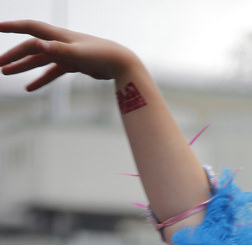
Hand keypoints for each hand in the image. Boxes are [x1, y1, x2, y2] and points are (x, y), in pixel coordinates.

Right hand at [0, 21, 135, 89]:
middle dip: (13, 55)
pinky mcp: (72, 65)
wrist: (120, 62)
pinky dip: (40, 80)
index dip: (12, 28)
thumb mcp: (78, 53)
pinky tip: (30, 88)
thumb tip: (39, 45)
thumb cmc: (101, 55)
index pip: (30, 29)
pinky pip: (52, 73)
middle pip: (30, 48)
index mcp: (57, 36)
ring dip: (22, 66)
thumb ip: (58, 49)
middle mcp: (58, 43)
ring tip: (5, 72)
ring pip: (38, 60)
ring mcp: (65, 54)